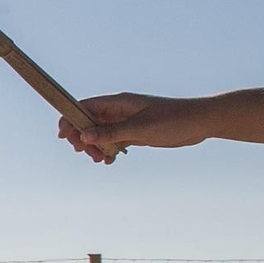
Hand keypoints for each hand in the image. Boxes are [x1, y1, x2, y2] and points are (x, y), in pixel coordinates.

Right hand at [58, 93, 209, 162]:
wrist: (200, 122)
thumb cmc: (173, 119)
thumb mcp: (140, 129)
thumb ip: (111, 133)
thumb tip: (84, 136)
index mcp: (119, 102)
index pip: (85, 106)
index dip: (70, 119)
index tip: (63, 136)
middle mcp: (120, 111)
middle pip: (89, 122)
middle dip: (81, 138)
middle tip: (84, 153)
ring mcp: (127, 122)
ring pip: (100, 134)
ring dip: (95, 147)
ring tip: (100, 159)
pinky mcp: (135, 133)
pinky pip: (114, 142)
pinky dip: (108, 150)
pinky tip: (110, 160)